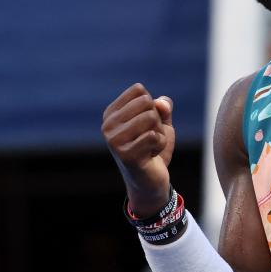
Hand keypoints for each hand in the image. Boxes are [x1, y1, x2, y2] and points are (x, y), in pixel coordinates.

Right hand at [102, 83, 175, 216]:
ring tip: (150, 146)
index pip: (139, 90)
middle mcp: (107, 125)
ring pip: (150, 117)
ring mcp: (113, 140)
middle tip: (149, 138)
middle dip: (157, 120)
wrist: (150, 181)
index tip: (146, 125)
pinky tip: (150, 155)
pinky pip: (154, 136)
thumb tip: (161, 103)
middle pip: (146, 102)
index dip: (152, 106)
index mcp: (111, 113)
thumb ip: (163, 107)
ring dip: (159, 133)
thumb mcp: (161, 122)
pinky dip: (160, 145)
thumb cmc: (153, 148)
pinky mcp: (124, 154)